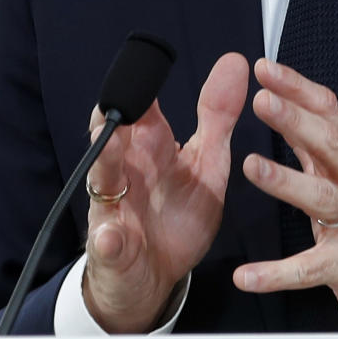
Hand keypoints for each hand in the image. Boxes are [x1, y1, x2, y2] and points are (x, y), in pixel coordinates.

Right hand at [83, 52, 248, 332]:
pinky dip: (108, 237)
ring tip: (108, 144)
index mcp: (149, 148)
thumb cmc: (176, 212)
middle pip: (112, 137)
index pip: (139, 109)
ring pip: (102, 180)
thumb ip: (217, 117)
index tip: (147, 62)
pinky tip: (111, 235)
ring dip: (104, 161)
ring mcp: (115, 208)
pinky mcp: (113, 249)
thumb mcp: (205, 164)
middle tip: (119, 101)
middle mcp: (126, 171)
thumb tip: (235, 61)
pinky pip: (107, 242)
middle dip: (113, 119)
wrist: (155, 277)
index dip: (140, 87)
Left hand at [234, 58, 337, 331]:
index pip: (328, 115)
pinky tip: (246, 276)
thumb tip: (286, 106)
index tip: (265, 68)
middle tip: (261, 100)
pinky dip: (278, 273)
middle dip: (296, 121)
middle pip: (330, 146)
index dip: (298, 89)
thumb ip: (316, 146)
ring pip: (324, 199)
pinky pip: (311, 269)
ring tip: (250, 166)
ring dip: (286, 181)